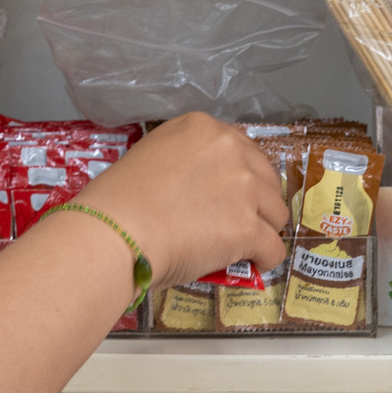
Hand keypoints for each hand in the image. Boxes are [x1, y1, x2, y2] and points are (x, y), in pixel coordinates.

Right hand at [73, 112, 288, 286]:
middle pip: (266, 179)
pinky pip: (273, 249)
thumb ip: (186, 162)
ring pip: (276, 214)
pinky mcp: (248, 227)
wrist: (115, 230)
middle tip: (235, 222)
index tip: (227, 195)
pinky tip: (249, 264)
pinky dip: (263, 260)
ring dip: (262, 230)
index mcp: (202, 128)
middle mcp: (229, 149)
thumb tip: (201, 188)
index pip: (242, 149)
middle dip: (257, 202)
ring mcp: (244, 188)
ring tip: (242, 246)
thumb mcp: (152, 156)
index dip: (239, 176)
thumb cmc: (120, 198)